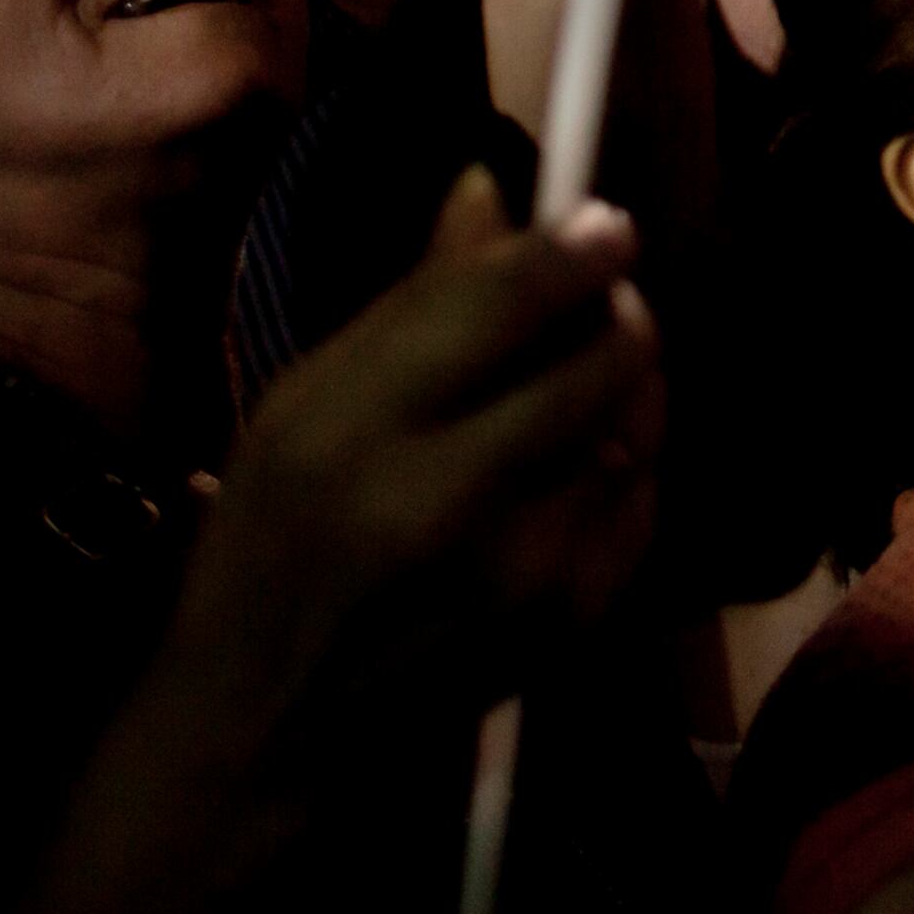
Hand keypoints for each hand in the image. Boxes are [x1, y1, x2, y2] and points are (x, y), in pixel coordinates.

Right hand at [15, 170, 663, 913]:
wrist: (268, 730)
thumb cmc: (268, 550)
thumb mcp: (297, 410)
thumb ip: (410, 303)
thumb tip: (493, 182)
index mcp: (349, 429)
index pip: (503, 302)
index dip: (575, 246)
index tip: (604, 221)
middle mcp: (441, 498)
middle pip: (598, 357)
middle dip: (614, 313)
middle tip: (599, 300)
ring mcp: (520, 569)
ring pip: (635, 423)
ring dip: (624, 387)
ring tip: (577, 382)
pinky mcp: (570, 621)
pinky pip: (645, 498)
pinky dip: (624, 467)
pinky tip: (570, 473)